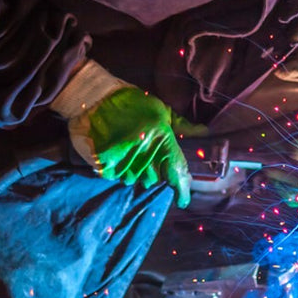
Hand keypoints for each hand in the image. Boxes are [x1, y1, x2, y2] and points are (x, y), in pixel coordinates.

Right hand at [67, 87, 206, 207]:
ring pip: (135, 180)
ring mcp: (123, 159)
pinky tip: (116, 154)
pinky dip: (118, 169)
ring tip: (129, 152)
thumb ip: (182, 125)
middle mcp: (144, 152)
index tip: (183, 201)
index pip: (177, 170)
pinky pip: (116, 176)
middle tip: (145, 155)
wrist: (93, 97)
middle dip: (153, 172)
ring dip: (135, 171)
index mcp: (161, 138)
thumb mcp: (161, 110)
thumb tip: (204, 132)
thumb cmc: (131, 102)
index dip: (181, 189)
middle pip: (154, 179)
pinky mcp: (105, 164)